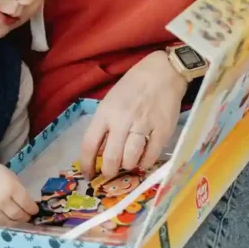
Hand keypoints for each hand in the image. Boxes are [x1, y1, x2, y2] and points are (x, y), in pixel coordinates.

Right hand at [0, 153, 37, 224]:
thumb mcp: (8, 174)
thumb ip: (18, 188)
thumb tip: (27, 202)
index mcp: (10, 187)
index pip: (26, 202)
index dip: (32, 208)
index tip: (35, 210)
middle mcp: (2, 200)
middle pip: (19, 214)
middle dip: (26, 217)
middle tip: (29, 217)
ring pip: (10, 222)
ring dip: (17, 222)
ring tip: (20, 220)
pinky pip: (0, 224)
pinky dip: (6, 223)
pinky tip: (9, 221)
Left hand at [80, 51, 187, 178]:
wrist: (162, 72)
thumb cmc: (133, 86)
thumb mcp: (111, 100)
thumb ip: (104, 124)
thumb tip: (99, 152)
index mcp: (106, 112)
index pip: (89, 145)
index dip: (86, 165)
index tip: (88, 175)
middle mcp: (122, 120)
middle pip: (111, 157)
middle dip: (108, 171)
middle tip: (110, 172)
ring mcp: (143, 126)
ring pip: (130, 160)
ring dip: (127, 166)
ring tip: (128, 163)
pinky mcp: (162, 130)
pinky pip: (151, 156)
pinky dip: (145, 163)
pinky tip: (143, 160)